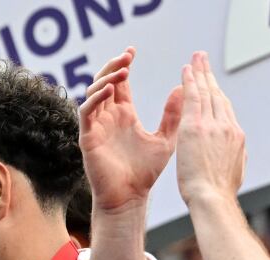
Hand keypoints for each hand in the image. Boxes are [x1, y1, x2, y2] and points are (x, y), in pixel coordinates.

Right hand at [79, 47, 182, 210]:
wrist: (129, 197)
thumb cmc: (144, 173)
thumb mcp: (166, 138)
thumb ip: (173, 115)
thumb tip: (183, 89)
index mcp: (123, 116)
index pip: (119, 84)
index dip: (123, 66)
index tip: (133, 52)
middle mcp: (107, 118)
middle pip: (103, 83)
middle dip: (112, 67)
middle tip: (126, 56)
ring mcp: (96, 127)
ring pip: (92, 94)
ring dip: (104, 80)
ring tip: (122, 72)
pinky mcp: (88, 138)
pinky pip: (86, 113)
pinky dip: (95, 99)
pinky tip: (110, 91)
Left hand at [176, 51, 245, 206]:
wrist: (212, 198)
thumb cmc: (217, 193)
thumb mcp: (231, 171)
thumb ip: (231, 157)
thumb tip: (232, 155)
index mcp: (235, 137)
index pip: (225, 110)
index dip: (217, 95)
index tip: (212, 85)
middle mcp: (227, 126)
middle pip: (218, 95)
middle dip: (210, 77)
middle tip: (204, 60)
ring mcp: (213, 125)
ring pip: (207, 92)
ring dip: (201, 73)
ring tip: (196, 59)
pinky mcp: (197, 127)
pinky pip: (193, 98)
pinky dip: (190, 82)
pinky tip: (186, 71)